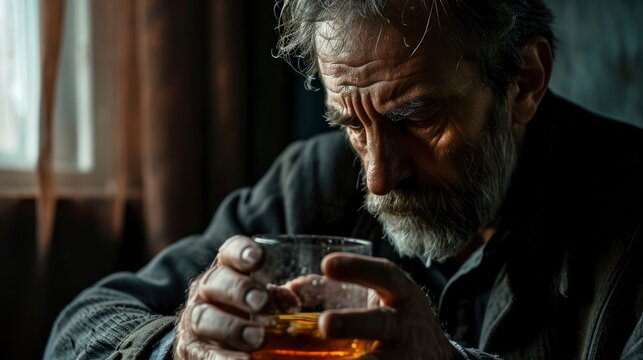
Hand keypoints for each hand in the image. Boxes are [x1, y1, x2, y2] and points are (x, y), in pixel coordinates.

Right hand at [174, 235, 268, 359]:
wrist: (215, 345)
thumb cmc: (248, 316)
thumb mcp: (264, 301)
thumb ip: (279, 297)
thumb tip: (293, 300)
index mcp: (227, 272)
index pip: (229, 253)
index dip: (241, 251)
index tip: (257, 258)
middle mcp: (206, 291)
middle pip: (215, 281)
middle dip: (238, 290)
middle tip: (261, 302)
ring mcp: (195, 319)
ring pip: (203, 317)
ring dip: (232, 327)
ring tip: (259, 338)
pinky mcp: (190, 349)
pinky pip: (202, 352)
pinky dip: (223, 358)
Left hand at [318, 253, 459, 359]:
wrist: (432, 355)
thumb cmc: (392, 318)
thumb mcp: (375, 295)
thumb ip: (332, 290)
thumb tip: (287, 290)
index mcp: (401, 294)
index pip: (385, 275)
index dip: (358, 268)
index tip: (327, 264)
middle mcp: (405, 325)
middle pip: (381, 322)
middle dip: (353, 322)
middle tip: (325, 323)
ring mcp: (404, 355)